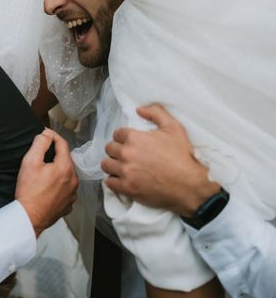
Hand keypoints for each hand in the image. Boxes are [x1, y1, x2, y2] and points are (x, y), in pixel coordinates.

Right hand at [15, 129, 77, 236]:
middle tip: (41, 154)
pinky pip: (66, 188)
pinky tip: (48, 186)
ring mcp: (72, 194)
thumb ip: (40, 144)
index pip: (63, 144)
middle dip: (55, 154)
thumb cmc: (29, 191)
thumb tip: (46, 134)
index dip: (53, 136)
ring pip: (67, 174)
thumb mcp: (30, 162)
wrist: (29, 218)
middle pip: (66, 159)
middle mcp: (73, 180)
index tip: (45, 133)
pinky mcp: (68, 204)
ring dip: (58, 169)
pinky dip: (59, 184)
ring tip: (44, 171)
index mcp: (65, 167)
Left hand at [101, 104, 220, 217]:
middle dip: (117, 150)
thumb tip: (139, 109)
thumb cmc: (182, 156)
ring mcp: (125, 172)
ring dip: (112, 165)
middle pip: (109, 149)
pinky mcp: (127, 188)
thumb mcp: (174, 128)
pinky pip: (109, 182)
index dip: (123, 138)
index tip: (130, 143)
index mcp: (134, 138)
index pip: (117, 134)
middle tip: (127, 155)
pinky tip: (121, 179)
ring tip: (121, 167)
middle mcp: (126, 153)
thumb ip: (156, 113)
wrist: (190, 185)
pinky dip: (113, 181)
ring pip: (106, 165)